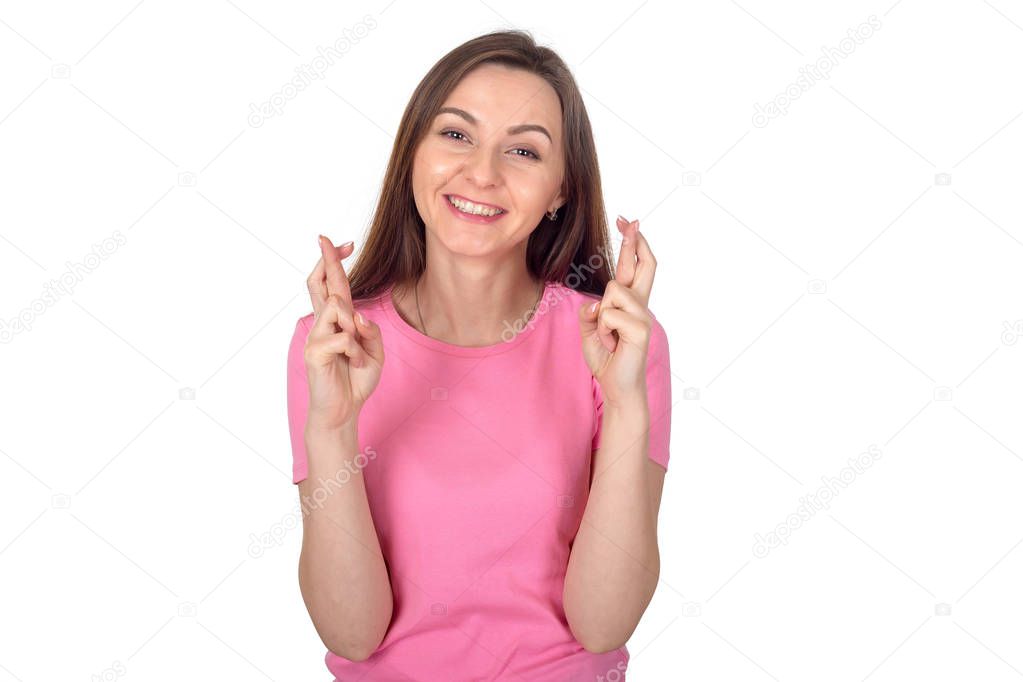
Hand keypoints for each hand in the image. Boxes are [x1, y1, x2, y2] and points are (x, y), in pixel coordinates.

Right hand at [304, 235, 384, 430]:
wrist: (344, 410)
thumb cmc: (356, 379)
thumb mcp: (375, 352)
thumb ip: (371, 331)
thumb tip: (357, 316)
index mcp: (338, 321)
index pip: (334, 285)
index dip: (336, 262)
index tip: (345, 243)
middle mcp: (323, 324)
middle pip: (319, 283)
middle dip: (327, 259)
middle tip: (326, 239)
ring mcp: (315, 336)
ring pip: (337, 307)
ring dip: (354, 327)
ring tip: (356, 352)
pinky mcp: (313, 352)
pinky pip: (343, 338)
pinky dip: (356, 351)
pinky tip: (353, 365)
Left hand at [577, 216, 656, 405]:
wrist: (616, 386)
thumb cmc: (607, 358)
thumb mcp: (591, 330)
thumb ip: (591, 313)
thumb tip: (596, 304)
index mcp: (630, 303)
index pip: (634, 267)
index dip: (632, 244)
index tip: (627, 222)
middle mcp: (641, 306)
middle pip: (642, 265)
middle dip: (633, 241)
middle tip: (630, 220)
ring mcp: (643, 317)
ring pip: (613, 291)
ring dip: (602, 314)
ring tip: (608, 336)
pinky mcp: (641, 330)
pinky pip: (610, 314)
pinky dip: (603, 329)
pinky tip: (612, 344)